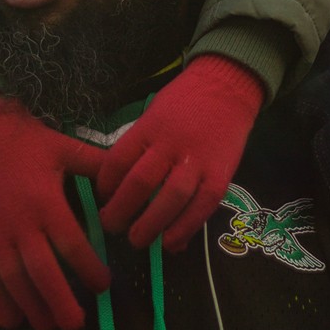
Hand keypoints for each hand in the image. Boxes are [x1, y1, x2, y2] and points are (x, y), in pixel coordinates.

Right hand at [0, 99, 108, 329]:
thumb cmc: (28, 144)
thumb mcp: (67, 148)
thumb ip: (98, 166)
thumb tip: (130, 179)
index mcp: (47, 202)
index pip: (72, 244)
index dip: (89, 269)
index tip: (104, 285)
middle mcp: (21, 223)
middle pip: (42, 271)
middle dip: (60, 301)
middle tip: (76, 324)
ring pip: (14, 279)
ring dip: (31, 306)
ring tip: (47, 326)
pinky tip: (10, 320)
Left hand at [96, 56, 264, 250]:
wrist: (227, 86)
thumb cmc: (184, 102)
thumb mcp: (152, 114)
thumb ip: (139, 148)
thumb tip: (119, 189)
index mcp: (149, 127)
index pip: (118, 160)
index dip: (105, 185)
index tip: (102, 199)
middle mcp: (171, 144)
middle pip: (140, 182)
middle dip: (121, 211)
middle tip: (111, 226)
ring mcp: (198, 160)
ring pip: (171, 198)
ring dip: (151, 225)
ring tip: (137, 240)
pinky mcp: (221, 175)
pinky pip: (202, 206)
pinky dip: (185, 228)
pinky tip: (171, 243)